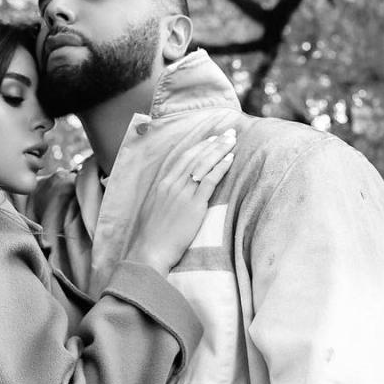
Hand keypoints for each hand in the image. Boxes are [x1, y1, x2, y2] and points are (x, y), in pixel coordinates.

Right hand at [125, 129, 235, 273]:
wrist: (151, 250)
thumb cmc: (153, 236)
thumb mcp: (155, 209)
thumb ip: (165, 196)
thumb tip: (174, 191)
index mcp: (162, 183)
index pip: (184, 158)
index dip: (199, 146)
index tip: (212, 138)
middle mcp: (172, 184)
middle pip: (196, 157)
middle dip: (213, 143)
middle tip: (228, 133)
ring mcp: (182, 193)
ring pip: (204, 164)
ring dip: (220, 150)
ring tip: (232, 140)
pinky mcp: (193, 205)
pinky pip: (209, 180)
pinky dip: (221, 167)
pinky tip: (230, 159)